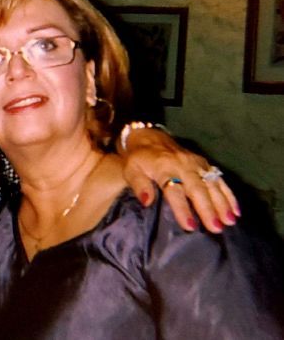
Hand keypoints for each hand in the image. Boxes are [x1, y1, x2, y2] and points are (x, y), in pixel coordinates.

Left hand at [120, 128, 239, 232]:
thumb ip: (138, 185)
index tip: (190, 226)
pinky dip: (229, 195)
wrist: (150, 137)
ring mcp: (196, 163)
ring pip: (212, 184)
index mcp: (164, 168)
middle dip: (208, 209)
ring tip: (229, 222)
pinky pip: (219, 179)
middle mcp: (183, 165)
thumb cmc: (139, 159)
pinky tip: (236, 210)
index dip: (182, 209)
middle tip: (216, 228)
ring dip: (222, 203)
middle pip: (197, 189)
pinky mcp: (204, 163)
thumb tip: (146, 201)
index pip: (174, 190)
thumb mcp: (131, 170)